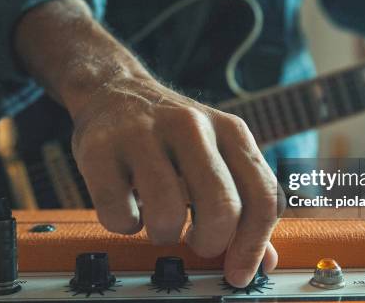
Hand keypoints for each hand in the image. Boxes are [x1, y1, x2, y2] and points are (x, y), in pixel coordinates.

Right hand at [15, 0, 280, 286]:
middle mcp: (192, 126)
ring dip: (164, 235)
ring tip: (159, 221)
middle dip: (211, 243)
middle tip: (197, 243)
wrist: (115, 91)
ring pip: (168, 214)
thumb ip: (244, 205)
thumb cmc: (171, 135)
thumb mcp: (218, 154)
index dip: (254, 245)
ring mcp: (144, 134)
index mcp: (230, 131)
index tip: (238, 274)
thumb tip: (263, 260)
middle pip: (222, 207)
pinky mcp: (101, 148)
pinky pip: (119, 214)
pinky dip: (125, 224)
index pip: (262, 196)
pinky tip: (128, 206)